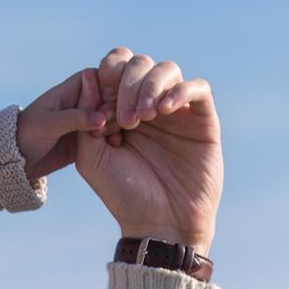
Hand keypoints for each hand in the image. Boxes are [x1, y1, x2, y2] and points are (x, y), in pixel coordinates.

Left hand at [17, 70, 112, 182]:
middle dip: (118, 109)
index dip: (113, 88)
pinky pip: (110, 133)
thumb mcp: (48, 125)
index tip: (115, 106)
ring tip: (115, 139)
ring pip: (114, 116)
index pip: (103, 77)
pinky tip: (115, 147)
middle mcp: (85, 100)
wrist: (17, 159)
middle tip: (119, 125)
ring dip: (118, 125)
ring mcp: (90, 118)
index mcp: (74, 87)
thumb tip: (102, 118)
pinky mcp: (92, 137)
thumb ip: (74, 118)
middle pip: (112, 96)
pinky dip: (114, 138)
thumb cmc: (26, 135)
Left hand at [68, 48, 221, 251]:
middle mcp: (149, 105)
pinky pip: (197, 87)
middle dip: (128, 84)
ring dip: (151, 86)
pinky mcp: (202, 119)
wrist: (160, 223)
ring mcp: (176, 111)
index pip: (114, 70)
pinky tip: (165, 110)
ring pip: (168, 69)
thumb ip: (86, 117)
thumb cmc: (123, 195)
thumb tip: (89, 75)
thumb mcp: (91, 159)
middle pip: (140, 64)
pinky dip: (180, 90)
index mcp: (120, 110)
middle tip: (125, 119)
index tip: (102, 112)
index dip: (107, 79)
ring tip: (144, 117)